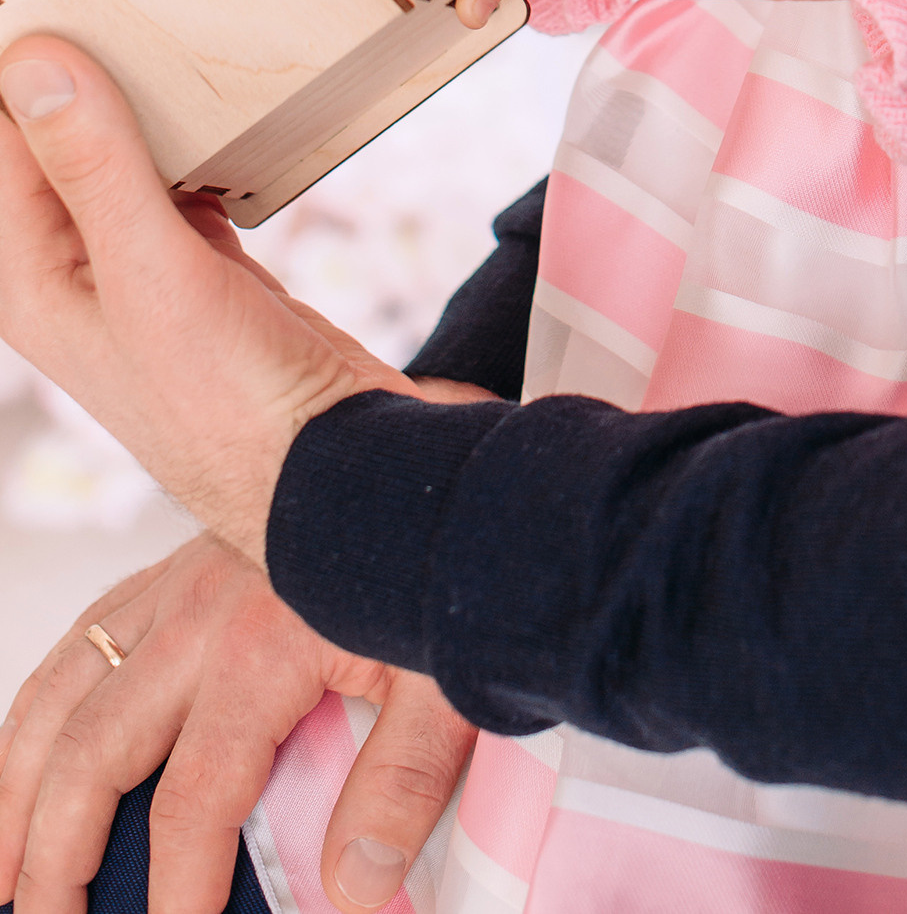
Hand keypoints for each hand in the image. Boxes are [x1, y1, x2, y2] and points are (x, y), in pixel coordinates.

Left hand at [0, 39, 411, 567]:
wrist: (334, 473)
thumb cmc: (230, 400)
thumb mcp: (154, 274)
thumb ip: (95, 168)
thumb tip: (32, 61)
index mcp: (31, 278)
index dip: (7, 63)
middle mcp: (72, 270)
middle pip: (44, 143)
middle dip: (57, 71)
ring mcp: (138, 267)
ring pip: (111, 154)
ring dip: (124, 95)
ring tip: (144, 13)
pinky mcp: (201, 266)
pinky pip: (174, 174)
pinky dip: (186, 132)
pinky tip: (214, 96)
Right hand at [0, 534, 475, 913]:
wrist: (413, 454)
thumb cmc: (434, 555)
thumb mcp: (444, 672)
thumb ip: (403, 781)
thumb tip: (355, 889)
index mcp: (258, 649)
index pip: (192, 800)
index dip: (176, 889)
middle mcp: (194, 618)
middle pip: (90, 755)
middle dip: (53, 860)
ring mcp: (171, 589)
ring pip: (58, 697)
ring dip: (17, 792)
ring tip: (2, 876)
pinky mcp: (168, 572)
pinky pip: (75, 646)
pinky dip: (35, 714)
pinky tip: (29, 766)